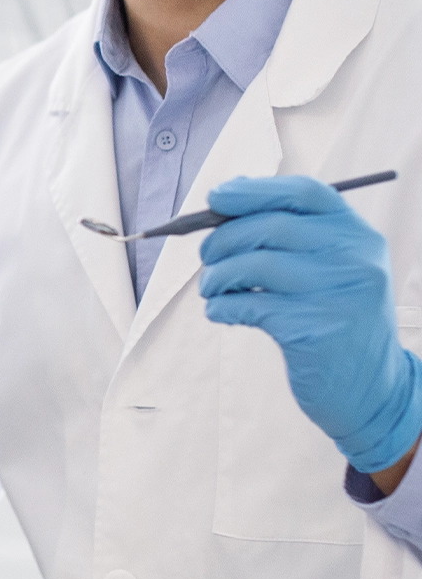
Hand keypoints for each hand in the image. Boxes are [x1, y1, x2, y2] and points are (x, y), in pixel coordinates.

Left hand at [199, 176, 421, 474]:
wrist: (372, 389)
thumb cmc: (335, 318)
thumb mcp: (331, 269)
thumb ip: (291, 232)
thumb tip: (227, 196)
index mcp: (358, 235)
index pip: (305, 192)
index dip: (254, 190)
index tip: (217, 196)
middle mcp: (354, 259)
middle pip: (271, 225)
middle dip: (224, 238)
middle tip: (206, 256)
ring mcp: (338, 295)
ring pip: (255, 265)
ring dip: (218, 275)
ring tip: (211, 288)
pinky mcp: (315, 330)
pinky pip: (249, 305)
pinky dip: (222, 306)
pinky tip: (220, 312)